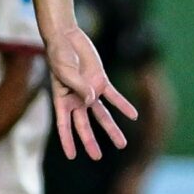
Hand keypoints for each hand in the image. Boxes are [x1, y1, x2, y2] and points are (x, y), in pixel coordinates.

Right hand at [46, 25, 137, 161]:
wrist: (66, 37)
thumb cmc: (59, 54)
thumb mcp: (65, 71)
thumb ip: (78, 86)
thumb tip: (92, 100)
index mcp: (62, 100)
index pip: (64, 125)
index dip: (67, 141)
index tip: (71, 156)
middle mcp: (76, 100)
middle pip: (84, 125)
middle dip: (90, 141)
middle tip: (97, 156)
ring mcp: (90, 92)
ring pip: (102, 116)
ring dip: (112, 129)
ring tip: (122, 144)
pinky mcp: (101, 82)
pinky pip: (114, 97)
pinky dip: (124, 106)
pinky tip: (134, 115)